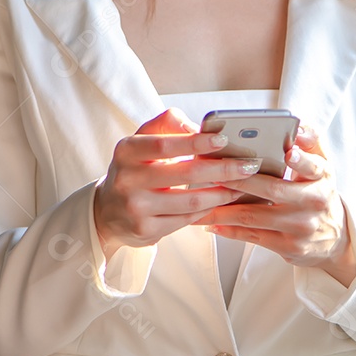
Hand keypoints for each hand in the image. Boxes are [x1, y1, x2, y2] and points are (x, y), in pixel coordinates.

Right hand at [93, 109, 260, 257]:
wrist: (106, 210)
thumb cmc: (134, 167)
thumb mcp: (141, 139)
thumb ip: (168, 124)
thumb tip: (200, 128)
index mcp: (127, 151)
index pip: (165, 144)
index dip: (195, 142)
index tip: (223, 139)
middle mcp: (128, 180)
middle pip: (184, 173)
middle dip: (222, 169)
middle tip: (249, 165)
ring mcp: (136, 208)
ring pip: (189, 201)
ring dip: (222, 193)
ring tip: (243, 185)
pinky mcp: (146, 231)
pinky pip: (186, 220)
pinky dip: (209, 209)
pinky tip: (224, 201)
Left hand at [194, 124, 355, 286]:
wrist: (334, 238)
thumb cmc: (318, 191)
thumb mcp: (322, 164)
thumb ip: (310, 140)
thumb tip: (297, 123)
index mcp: (322, 176)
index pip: (312, 165)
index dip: (300, 160)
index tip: (287, 153)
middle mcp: (314, 201)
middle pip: (274, 189)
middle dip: (241, 181)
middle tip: (214, 173)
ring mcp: (301, 227)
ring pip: (256, 215)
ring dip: (225, 208)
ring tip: (202, 199)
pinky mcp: (289, 247)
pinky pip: (253, 237)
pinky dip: (230, 230)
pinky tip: (211, 223)